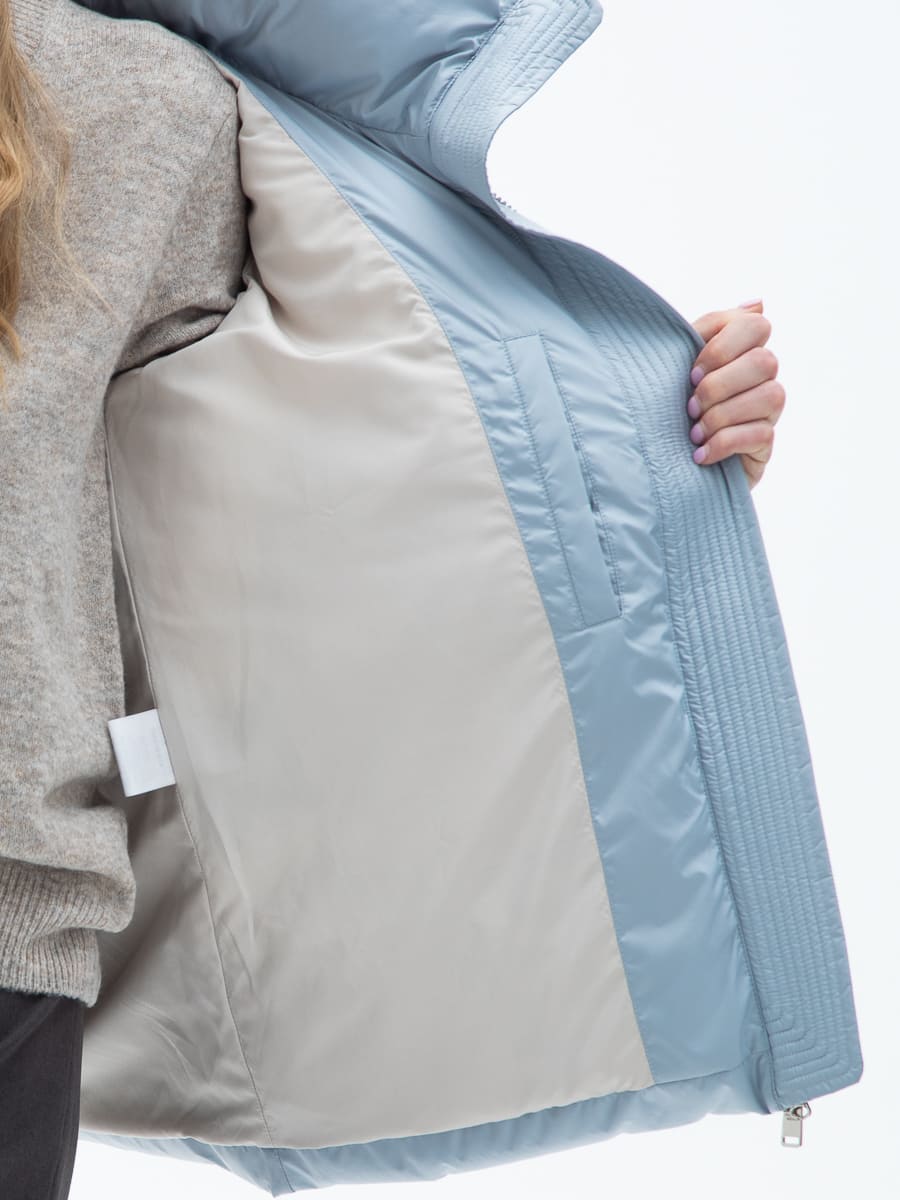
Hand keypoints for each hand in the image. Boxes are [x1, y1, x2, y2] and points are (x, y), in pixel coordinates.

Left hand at [687, 299, 784, 489]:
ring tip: (694, 432)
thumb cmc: (670, 404)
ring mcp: (768, 411)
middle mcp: (763, 376)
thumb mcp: (678, 364)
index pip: (756, 325)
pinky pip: (760, 434)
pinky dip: (724, 443)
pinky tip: (700, 453)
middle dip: (720, 385)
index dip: (723, 347)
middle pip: (764, 361)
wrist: (662, 461)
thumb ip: (708, 329)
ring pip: (769, 396)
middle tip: (690, 406)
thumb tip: (757, 302)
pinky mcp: (765, 444)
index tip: (691, 373)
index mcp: (741, 350)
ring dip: (722, 415)